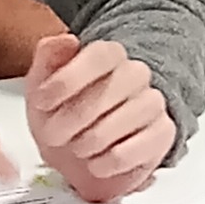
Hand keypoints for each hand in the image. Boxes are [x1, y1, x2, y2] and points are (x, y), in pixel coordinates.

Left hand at [24, 35, 174, 203]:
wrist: (78, 151)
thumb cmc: (61, 113)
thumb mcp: (41, 84)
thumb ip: (49, 57)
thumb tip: (66, 40)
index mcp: (108, 56)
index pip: (101, 54)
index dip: (69, 78)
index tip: (42, 102)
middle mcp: (136, 74)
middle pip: (118, 83)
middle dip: (76, 115)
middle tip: (53, 134)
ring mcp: (152, 103)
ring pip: (132, 114)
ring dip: (93, 139)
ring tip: (77, 148)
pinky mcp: (163, 134)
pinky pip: (144, 145)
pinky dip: (113, 160)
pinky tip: (97, 163)